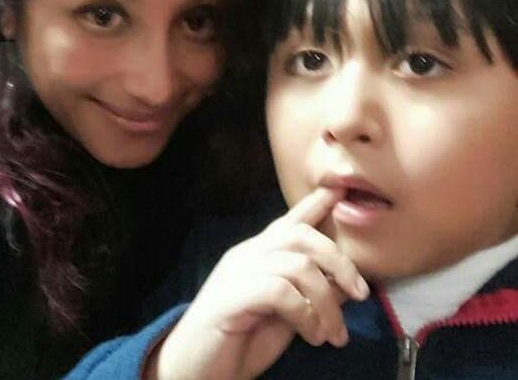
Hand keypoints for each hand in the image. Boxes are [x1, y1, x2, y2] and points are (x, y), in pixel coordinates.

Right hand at [151, 188, 368, 379]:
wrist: (193, 373)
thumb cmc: (240, 344)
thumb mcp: (288, 317)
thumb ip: (312, 296)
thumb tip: (347, 283)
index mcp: (258, 254)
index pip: (289, 221)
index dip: (315, 204)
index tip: (339, 191)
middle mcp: (248, 254)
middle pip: (301, 235)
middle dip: (339, 260)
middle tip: (360, 293)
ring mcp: (238, 272)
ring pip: (298, 265)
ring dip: (327, 301)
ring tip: (333, 333)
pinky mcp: (232, 296)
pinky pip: (280, 292)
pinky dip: (306, 314)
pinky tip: (312, 336)